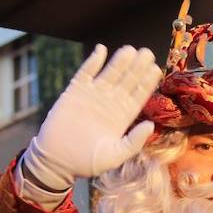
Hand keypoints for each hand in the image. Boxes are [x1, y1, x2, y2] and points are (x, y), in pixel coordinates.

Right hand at [24, 44, 161, 189]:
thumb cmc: (86, 163)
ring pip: (110, 73)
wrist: (56, 161)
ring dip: (120, 61)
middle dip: (138, 66)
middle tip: (147, 53)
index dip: (147, 82)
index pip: (139, 94)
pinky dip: (93, 61)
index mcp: (122, 116)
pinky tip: (101, 50)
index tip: (156, 69)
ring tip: (130, 50)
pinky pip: (86, 72)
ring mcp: (93, 95)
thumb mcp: (114, 156)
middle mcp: (110, 103)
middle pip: (128, 80)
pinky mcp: (75, 91)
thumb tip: (150, 125)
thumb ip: (133, 142)